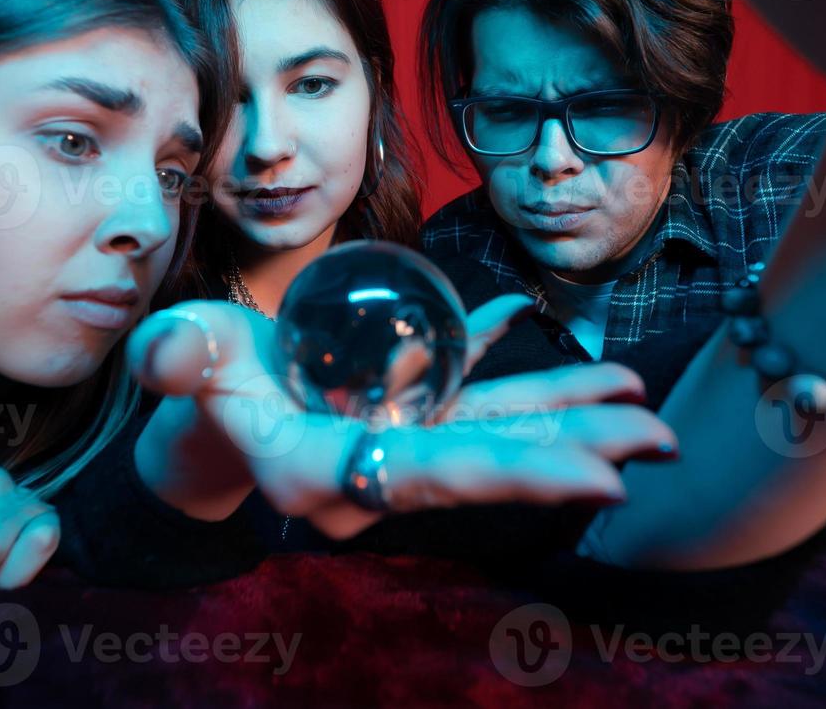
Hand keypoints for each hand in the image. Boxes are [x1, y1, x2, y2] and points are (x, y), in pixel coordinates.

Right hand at [128, 296, 676, 538]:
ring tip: (643, 407)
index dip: (518, 476)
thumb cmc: (194, 377)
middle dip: (574, 456)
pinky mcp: (413, 413)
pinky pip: (477, 397)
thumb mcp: (180, 358)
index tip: (601, 479)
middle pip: (489, 465)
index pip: (436, 476)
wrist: (211, 396)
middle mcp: (378, 470)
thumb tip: (168, 357)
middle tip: (657, 442)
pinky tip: (563, 346)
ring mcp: (403, 441)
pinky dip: (521, 376)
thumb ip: (175, 358)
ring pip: (497, 435)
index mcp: (328, 471)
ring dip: (571, 421)